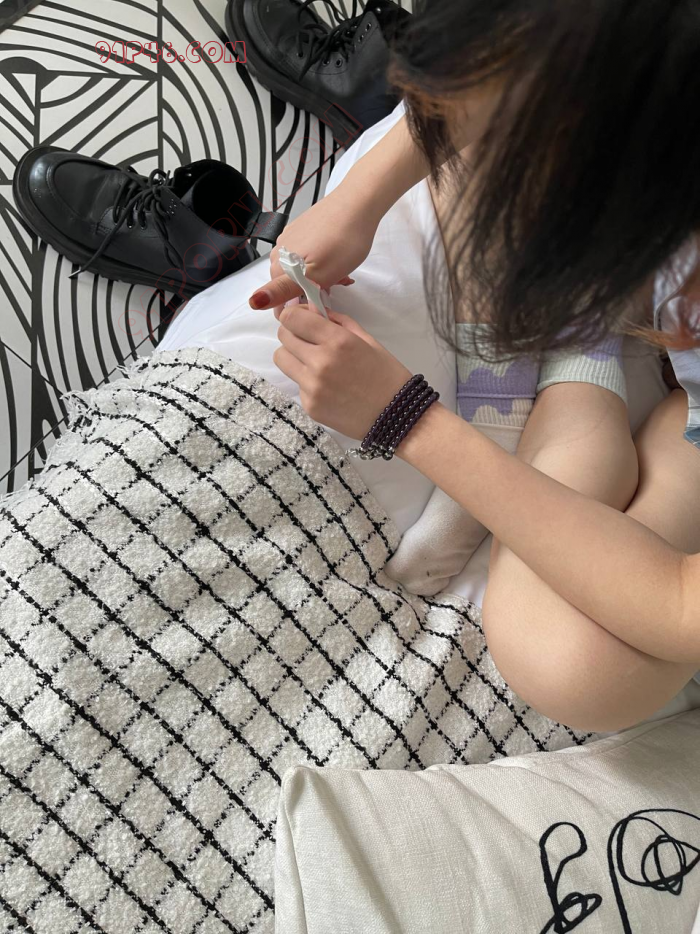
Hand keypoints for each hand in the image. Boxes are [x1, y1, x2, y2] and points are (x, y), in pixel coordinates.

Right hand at [249, 184, 380, 310]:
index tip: (320, 301)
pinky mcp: (302, 228)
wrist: (358, 204)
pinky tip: (335, 258)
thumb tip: (254, 302)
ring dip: (318, 276)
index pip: (278, 299)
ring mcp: (290, 237)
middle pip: (289, 283)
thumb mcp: (316, 275)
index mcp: (278, 264)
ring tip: (339, 272)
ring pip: (299, 269)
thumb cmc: (343, 241)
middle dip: (310, 290)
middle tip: (334, 285)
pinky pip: (306, 254)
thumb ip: (283, 290)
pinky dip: (320, 261)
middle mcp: (278, 250)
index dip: (300, 305)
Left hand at [271, 302, 412, 439]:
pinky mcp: (309, 406)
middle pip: (283, 337)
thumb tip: (314, 310)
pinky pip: (296, 384)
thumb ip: (338, 322)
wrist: (396, 418)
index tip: (303, 319)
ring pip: (282, 359)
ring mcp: (312, 387)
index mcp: (338, 341)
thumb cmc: (387, 375)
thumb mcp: (367, 340)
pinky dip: (307, 382)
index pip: (292, 318)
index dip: (294, 315)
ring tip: (314, 363)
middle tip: (309, 340)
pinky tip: (328, 387)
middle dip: (293, 333)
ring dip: (293, 356)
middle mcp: (320, 362)